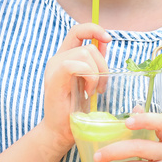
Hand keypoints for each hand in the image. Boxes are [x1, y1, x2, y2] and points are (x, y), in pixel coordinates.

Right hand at [40, 23, 110, 147]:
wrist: (61, 132)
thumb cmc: (75, 110)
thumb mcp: (90, 80)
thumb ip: (95, 61)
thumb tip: (105, 41)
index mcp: (64, 57)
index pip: (77, 31)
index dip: (93, 29)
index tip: (108, 39)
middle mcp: (56, 59)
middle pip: (88, 46)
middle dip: (103, 65)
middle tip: (101, 87)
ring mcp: (53, 68)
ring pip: (84, 53)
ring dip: (97, 73)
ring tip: (93, 91)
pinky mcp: (54, 79)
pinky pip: (74, 65)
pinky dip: (88, 77)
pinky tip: (88, 91)